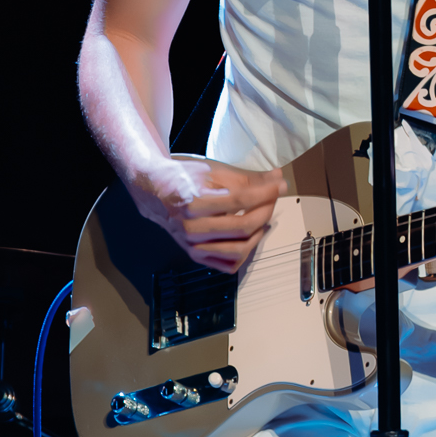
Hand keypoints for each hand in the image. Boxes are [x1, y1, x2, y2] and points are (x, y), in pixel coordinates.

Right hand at [130, 154, 285, 273]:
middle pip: (243, 227)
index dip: (266, 192)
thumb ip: (247, 179)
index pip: (241, 200)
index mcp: (193, 203)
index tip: (280, 184)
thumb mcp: (214, 171)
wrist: (155, 191)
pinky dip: (245, 253)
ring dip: (259, 233)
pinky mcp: (195, 256)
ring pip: (239, 250)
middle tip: (273, 199)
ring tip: (264, 218)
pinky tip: (251, 236)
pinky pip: (229, 264)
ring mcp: (192, 246)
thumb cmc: (185, 177)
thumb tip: (277, 180)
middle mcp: (191, 229)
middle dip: (266, 211)